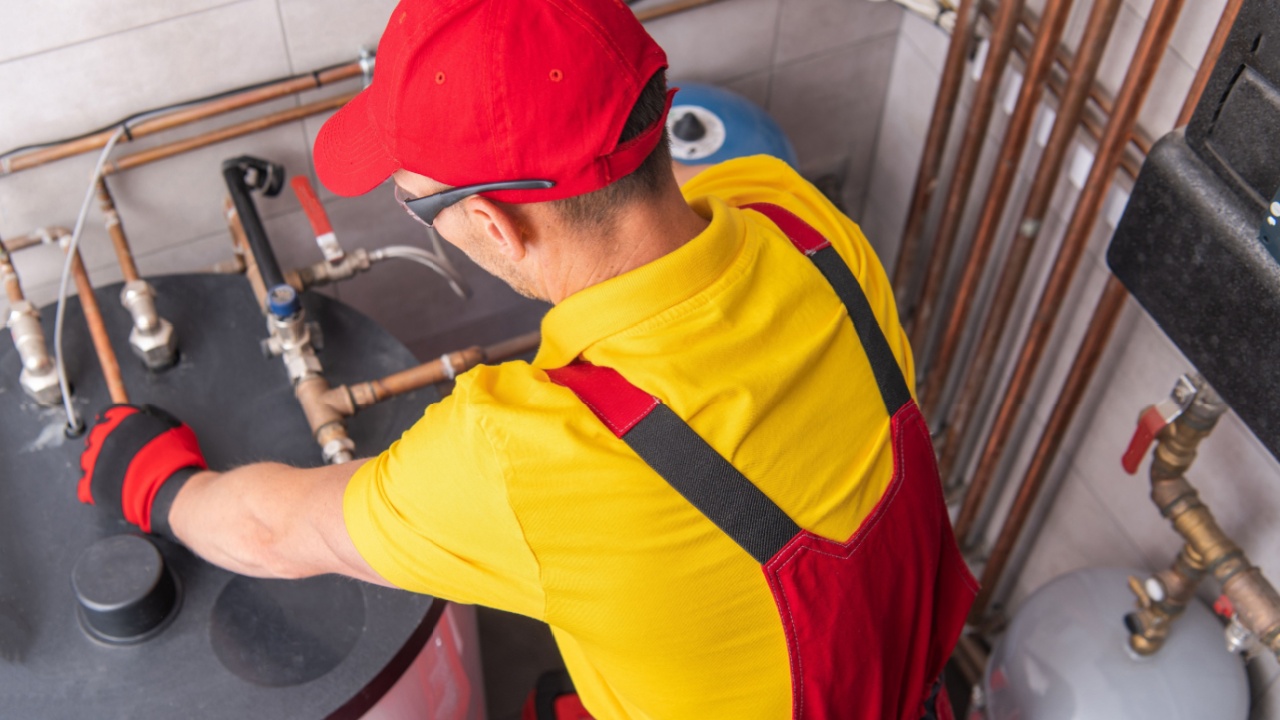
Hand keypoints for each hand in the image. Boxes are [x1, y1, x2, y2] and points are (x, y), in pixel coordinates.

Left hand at [78, 404, 206, 535]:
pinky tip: (113, 486)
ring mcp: (94, 461)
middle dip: (108, 444)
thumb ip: (153, 416)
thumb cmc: (174, 457)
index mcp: (120, 419)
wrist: (169, 486)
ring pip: (88, 460)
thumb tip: (146, 413)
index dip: (115, 423)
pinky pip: (85, 485)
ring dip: (101, 464)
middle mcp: (103, 436)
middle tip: (126, 454)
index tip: (119, 430)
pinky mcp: (90, 484)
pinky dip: (96, 486)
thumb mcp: (172, 425)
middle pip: (96, 436)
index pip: (107, 414)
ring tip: (122, 472)